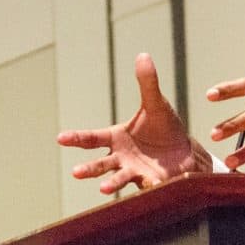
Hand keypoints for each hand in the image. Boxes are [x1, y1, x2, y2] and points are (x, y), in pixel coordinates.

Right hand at [58, 53, 211, 194]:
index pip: (91, 138)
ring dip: (110, 183)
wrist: (184, 150)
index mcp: (116, 138)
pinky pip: (147, 184)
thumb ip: (147, 83)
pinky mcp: (151, 181)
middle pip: (100, 164)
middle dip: (88, 169)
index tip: (61, 138)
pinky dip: (148, 185)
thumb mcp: (155, 104)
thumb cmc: (164, 128)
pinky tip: (150, 184)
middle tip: (76, 172)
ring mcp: (134, 171)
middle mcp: (120, 157)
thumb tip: (143, 55)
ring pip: (118, 178)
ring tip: (103, 189)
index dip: (76, 138)